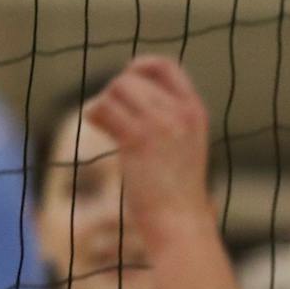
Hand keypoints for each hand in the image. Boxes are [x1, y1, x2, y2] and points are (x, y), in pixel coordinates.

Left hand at [85, 56, 213, 241]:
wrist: (180, 222)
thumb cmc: (176, 192)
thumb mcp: (184, 145)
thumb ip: (168, 118)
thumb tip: (129, 93)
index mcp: (195, 111)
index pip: (166, 66)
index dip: (141, 66)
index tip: (127, 79)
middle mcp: (180, 112)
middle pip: (132, 77)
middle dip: (114, 93)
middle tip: (112, 117)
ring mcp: (160, 124)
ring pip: (117, 88)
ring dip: (103, 103)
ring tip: (105, 123)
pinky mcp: (137, 139)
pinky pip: (105, 108)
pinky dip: (94, 113)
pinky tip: (97, 125)